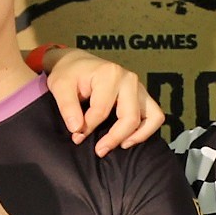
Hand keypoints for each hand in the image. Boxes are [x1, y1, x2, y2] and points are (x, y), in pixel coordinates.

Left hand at [42, 49, 163, 153]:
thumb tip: (77, 129)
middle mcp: (129, 80)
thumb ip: (67, 107)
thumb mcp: (60, 87)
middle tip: (99, 150)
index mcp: (110, 74)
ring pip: (152, 117)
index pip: (102, 111)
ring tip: (120, 145)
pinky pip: (155, 116)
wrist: (77, 64)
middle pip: (130, 117)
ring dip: (137, 135)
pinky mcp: (142, 96)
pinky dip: (146, 130)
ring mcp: (139, 87)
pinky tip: (128, 139)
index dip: (88, 128)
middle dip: (115, 137)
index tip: (76, 136)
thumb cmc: (69, 74)